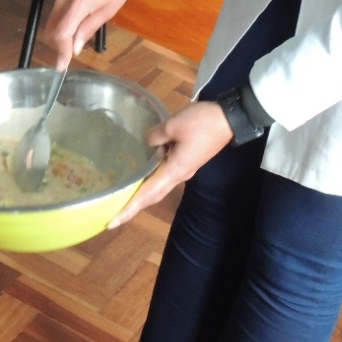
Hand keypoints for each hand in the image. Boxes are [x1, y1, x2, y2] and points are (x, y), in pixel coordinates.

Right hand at [44, 0, 137, 66]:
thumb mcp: (109, 9)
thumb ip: (89, 28)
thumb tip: (75, 47)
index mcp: (78, 3)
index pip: (61, 33)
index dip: (61, 52)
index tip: (62, 66)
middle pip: (51, 29)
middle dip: (59, 45)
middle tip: (70, 55)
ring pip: (52, 20)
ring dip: (60, 34)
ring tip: (74, 42)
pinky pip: (56, 11)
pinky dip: (61, 23)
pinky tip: (74, 26)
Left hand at [106, 99, 232, 227]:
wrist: (229, 119)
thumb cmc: (202, 123)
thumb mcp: (173, 125)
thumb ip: (155, 136)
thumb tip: (147, 143)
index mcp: (174, 171)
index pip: (147, 195)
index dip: (129, 209)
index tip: (112, 222)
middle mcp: (178, 175)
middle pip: (152, 196)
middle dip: (132, 207)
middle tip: (112, 215)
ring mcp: (183, 169)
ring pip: (157, 186)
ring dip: (141, 194)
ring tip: (122, 196)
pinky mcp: (186, 161)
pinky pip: (163, 174)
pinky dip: (149, 179)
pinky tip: (140, 172)